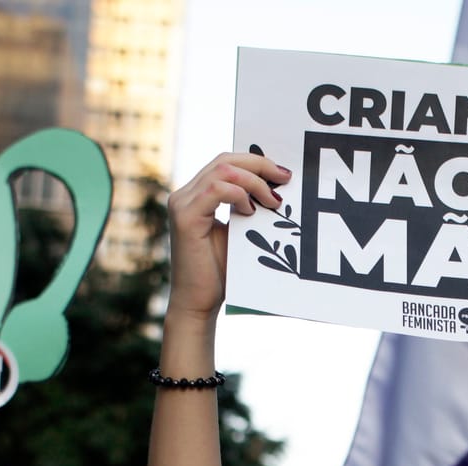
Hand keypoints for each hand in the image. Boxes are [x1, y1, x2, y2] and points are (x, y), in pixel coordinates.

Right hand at [165, 151, 291, 323]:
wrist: (199, 304)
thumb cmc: (220, 273)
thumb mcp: (239, 233)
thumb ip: (248, 208)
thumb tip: (277, 190)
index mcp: (196, 195)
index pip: (225, 163)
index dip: (256, 162)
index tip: (283, 175)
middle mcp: (185, 195)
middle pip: (224, 160)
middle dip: (260, 164)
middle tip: (285, 177)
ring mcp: (182, 204)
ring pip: (222, 170)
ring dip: (254, 181)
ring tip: (273, 201)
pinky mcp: (185, 217)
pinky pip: (216, 190)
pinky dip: (239, 195)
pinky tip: (252, 211)